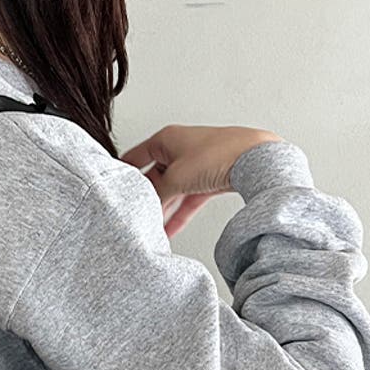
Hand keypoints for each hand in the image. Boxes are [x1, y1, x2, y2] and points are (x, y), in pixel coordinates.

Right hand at [119, 124, 283, 237]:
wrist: (255, 159)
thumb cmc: (218, 154)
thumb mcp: (175, 178)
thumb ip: (156, 194)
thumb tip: (144, 207)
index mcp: (165, 139)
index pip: (135, 158)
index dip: (123, 175)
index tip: (113, 190)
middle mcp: (178, 149)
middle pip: (153, 178)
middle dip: (146, 198)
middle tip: (135, 216)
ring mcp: (193, 165)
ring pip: (170, 191)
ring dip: (162, 210)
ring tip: (152, 228)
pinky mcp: (207, 179)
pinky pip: (186, 199)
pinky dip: (178, 214)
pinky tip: (170, 230)